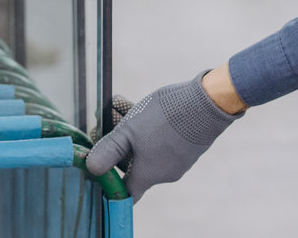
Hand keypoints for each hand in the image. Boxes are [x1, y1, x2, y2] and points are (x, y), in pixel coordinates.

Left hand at [84, 71, 241, 201]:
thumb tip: (91, 168)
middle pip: (134, 164)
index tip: (102, 168)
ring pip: (147, 148)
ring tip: (118, 104)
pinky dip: (150, 127)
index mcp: (148, 175)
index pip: (127, 193)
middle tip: (106, 119)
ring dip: (132, 129)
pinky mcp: (188, 145)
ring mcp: (179, 160)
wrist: (207, 104)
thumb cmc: (165, 119)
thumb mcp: (129, 131)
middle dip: (119, 144)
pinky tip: (142, 105)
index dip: (113, 185)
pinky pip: (163, 140)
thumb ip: (109, 150)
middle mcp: (164, 174)